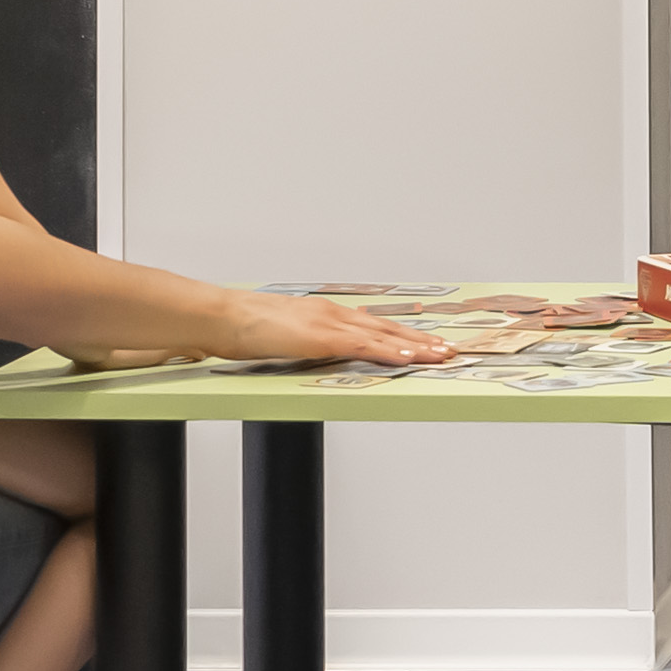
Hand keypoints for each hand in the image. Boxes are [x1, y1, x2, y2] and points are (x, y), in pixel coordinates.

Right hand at [246, 286, 458, 365]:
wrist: (222, 316)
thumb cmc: (244, 328)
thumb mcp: (285, 334)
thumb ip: (307, 340)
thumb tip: (322, 350)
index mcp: (325, 313)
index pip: (374, 324)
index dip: (403, 333)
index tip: (426, 341)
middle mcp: (333, 313)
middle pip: (387, 326)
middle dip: (421, 339)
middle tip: (448, 350)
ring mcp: (328, 323)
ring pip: (382, 335)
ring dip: (415, 346)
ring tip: (441, 356)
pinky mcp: (320, 337)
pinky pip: (363, 345)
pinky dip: (388, 351)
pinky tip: (408, 357)